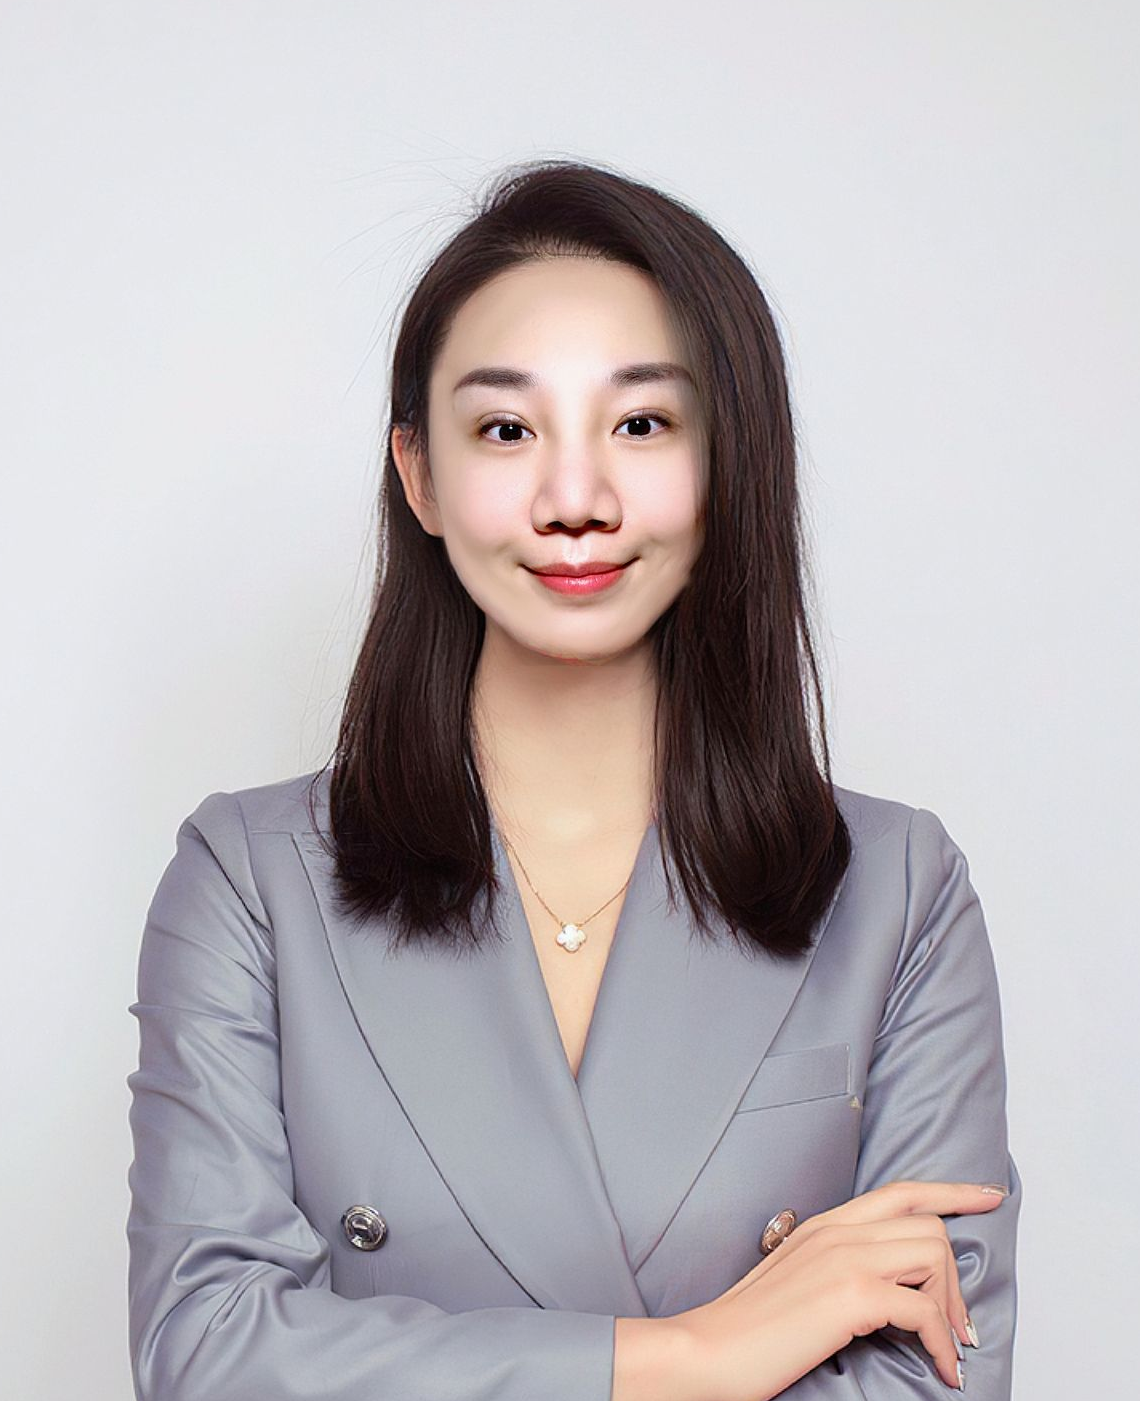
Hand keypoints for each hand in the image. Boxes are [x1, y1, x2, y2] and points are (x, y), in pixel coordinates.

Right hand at [671, 1180, 1007, 1400]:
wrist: (708, 1352)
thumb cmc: (747, 1328)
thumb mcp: (795, 1281)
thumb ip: (834, 1267)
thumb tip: (881, 1287)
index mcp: (825, 1225)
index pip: (901, 1192)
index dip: (952, 1191)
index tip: (988, 1196)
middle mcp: (838, 1230)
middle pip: (929, 1225)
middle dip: (955, 1280)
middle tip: (956, 1327)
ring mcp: (845, 1257)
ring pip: (934, 1255)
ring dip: (951, 1307)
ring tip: (946, 1347)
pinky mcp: (852, 1294)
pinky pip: (926, 1311)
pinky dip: (943, 1344)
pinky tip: (942, 1369)